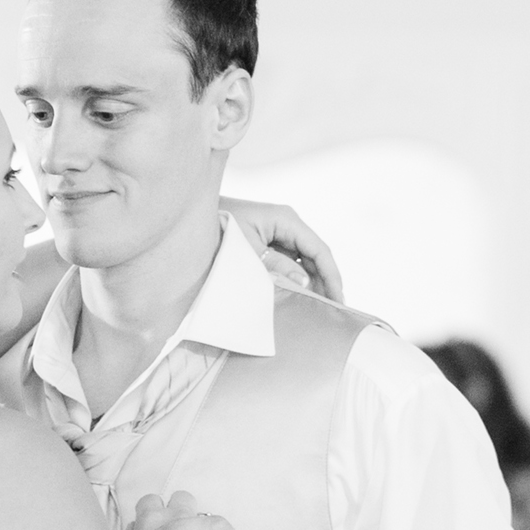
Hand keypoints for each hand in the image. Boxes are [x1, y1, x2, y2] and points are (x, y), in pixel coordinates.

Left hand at [219, 196, 345, 302]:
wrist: (191, 220)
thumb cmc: (216, 227)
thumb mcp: (246, 250)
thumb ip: (276, 266)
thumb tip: (304, 283)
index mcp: (286, 219)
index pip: (319, 250)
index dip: (332, 276)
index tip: (338, 300)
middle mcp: (287, 224)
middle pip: (315, 256)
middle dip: (324, 282)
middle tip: (330, 310)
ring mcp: (279, 233)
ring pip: (304, 261)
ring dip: (310, 283)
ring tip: (317, 307)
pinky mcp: (269, 243)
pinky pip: (289, 262)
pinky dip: (294, 279)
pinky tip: (297, 297)